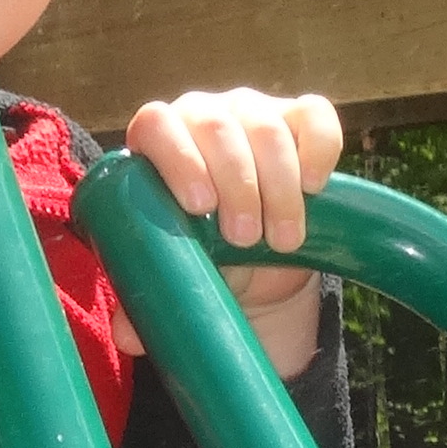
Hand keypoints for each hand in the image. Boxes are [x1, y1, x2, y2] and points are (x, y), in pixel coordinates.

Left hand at [125, 84, 340, 378]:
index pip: (157, 124)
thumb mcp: (178, 274)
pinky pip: (315, 116)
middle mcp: (202, 117)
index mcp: (158, 143)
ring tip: (283, 241)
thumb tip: (127, 335)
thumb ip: (149, 293)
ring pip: (266, 127)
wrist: (258, 264)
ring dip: (278, 187)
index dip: (178, 159)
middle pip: (217, 126)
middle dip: (236, 184)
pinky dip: (318, 149)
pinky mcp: (300, 119)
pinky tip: (314, 188)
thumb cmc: (204, 259)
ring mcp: (253, 112)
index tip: (199, 207)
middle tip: (245, 238)